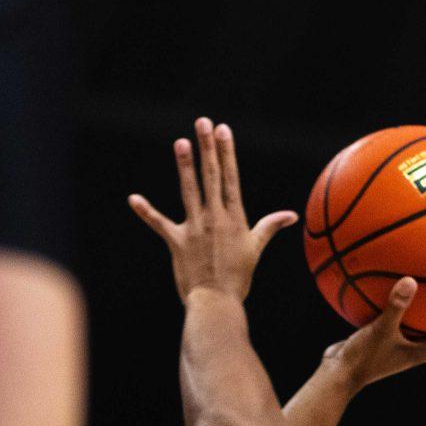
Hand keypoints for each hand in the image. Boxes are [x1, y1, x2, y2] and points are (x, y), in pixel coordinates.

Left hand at [128, 118, 297, 302]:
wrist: (217, 303)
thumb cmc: (238, 277)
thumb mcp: (256, 248)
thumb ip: (270, 227)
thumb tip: (292, 215)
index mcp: (234, 218)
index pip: (230, 178)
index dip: (227, 152)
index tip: (223, 130)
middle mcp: (215, 218)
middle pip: (211, 176)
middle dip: (208, 148)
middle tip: (203, 123)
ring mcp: (195, 229)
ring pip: (189, 191)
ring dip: (185, 166)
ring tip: (181, 142)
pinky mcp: (177, 242)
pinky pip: (158, 223)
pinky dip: (145, 211)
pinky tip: (133, 198)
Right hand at [323, 278, 425, 389]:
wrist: (337, 376)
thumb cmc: (361, 357)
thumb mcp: (379, 329)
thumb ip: (396, 306)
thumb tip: (410, 280)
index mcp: (424, 352)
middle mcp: (418, 351)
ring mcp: (404, 347)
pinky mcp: (389, 341)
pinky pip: (408, 322)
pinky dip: (412, 308)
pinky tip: (407, 288)